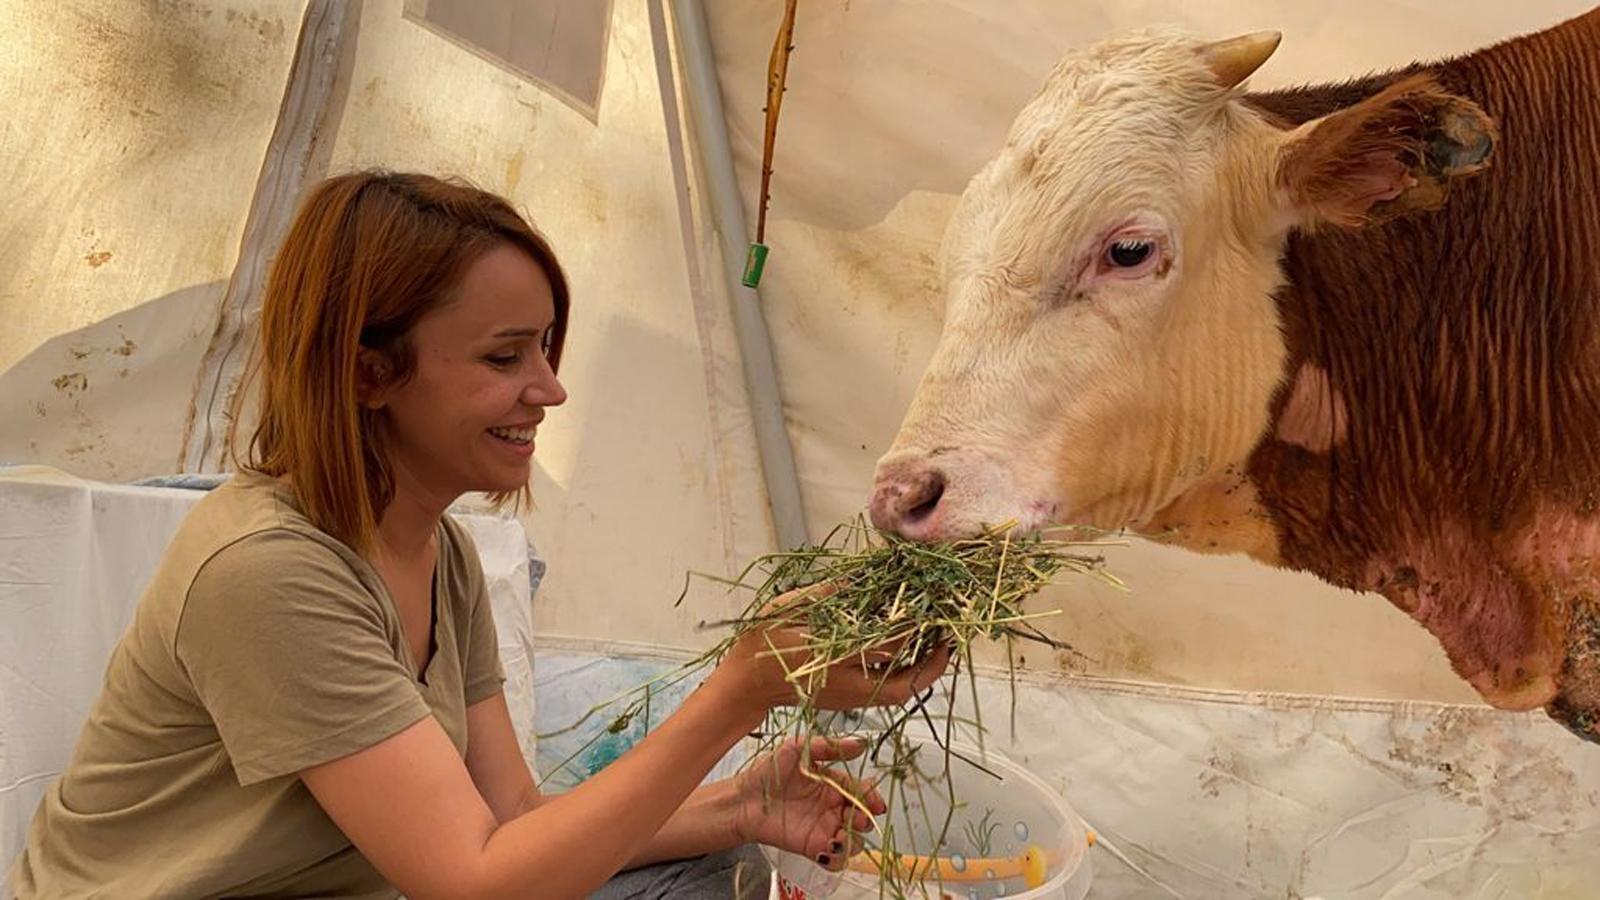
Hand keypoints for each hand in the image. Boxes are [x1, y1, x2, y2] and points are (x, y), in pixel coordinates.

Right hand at [720, 584, 951, 712]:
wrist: (745, 685)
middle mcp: (846, 685)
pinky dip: (904, 676)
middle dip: (932, 665)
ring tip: (938, 646)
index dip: (914, 630)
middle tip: (949, 640)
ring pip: (898, 694)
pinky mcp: (847, 702)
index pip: (886, 648)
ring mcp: (848, 698)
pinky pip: (885, 693)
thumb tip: (861, 575)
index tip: (931, 610)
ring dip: (923, 673)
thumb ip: (827, 594)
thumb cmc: (763, 641)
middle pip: (903, 685)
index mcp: (832, 659)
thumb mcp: (789, 608)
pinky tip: (910, 656)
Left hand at [731, 736, 884, 870]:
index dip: (871, 796)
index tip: (875, 802)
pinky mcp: (812, 847)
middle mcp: (832, 807)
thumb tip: (860, 744)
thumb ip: (829, 747)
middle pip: (861, 817)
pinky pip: (834, 859)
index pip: (861, 791)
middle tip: (858, 818)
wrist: (743, 800)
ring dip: (854, 840)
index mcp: (832, 784)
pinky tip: (829, 849)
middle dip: (865, 819)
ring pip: (853, 840)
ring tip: (841, 835)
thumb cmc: (768, 773)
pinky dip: (838, 858)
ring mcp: (823, 829)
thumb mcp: (798, 750)